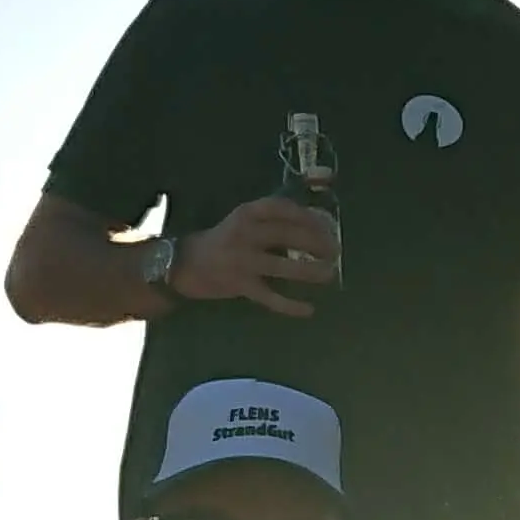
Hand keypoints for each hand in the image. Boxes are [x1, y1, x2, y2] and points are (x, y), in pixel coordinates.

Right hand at [172, 194, 342, 316]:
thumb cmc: (223, 241)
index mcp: (248, 213)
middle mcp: (245, 234)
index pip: (285, 209)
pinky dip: (291, 305)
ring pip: (283, 266)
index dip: (310, 217)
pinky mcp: (240, 285)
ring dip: (310, 271)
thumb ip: (272, 223)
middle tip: (335, 251)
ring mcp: (243, 261)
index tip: (328, 226)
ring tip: (329, 274)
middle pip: (289, 235)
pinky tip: (308, 309)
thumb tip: (315, 229)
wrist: (185, 264)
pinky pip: (270, 297)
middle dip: (317, 243)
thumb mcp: (244, 222)